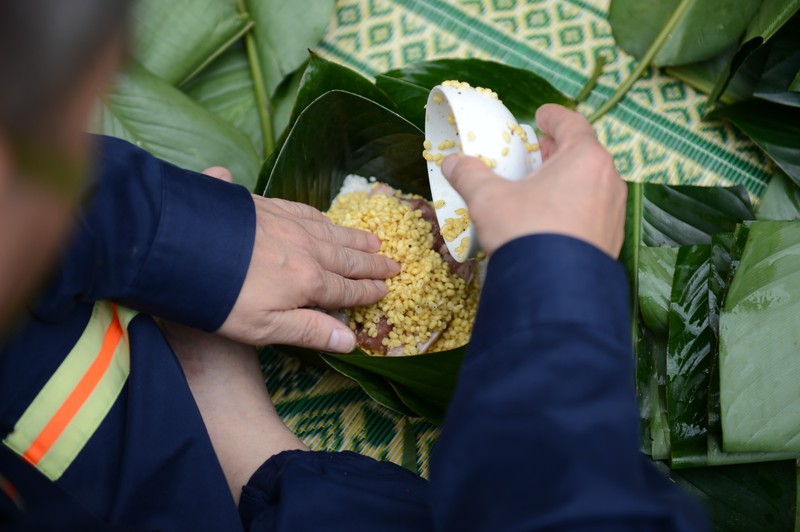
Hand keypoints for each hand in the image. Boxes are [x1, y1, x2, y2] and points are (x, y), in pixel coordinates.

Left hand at [212, 169, 399, 352]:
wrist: (179, 243)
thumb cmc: (219, 298)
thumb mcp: (264, 328)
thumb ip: (309, 331)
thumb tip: (352, 340)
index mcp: (308, 282)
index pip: (346, 289)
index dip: (367, 291)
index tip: (386, 289)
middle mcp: (305, 250)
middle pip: (346, 258)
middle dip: (371, 263)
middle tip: (393, 263)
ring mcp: (286, 224)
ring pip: (331, 232)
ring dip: (355, 239)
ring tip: (373, 241)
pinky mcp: (267, 206)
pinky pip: (307, 210)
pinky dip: (324, 218)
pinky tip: (327, 219)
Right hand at [441, 104, 626, 257]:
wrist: (553, 290)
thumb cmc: (526, 232)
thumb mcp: (489, 199)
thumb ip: (470, 175)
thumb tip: (452, 162)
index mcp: (585, 158)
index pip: (572, 124)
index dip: (554, 116)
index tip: (541, 115)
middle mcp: (608, 180)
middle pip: (583, 153)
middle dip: (558, 149)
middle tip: (538, 150)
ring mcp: (614, 212)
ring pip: (591, 183)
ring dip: (568, 178)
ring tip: (542, 186)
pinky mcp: (612, 240)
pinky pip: (593, 211)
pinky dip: (575, 205)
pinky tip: (553, 218)